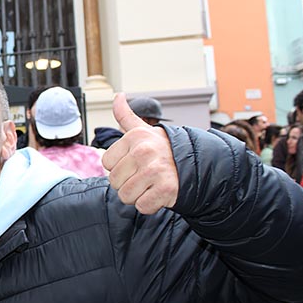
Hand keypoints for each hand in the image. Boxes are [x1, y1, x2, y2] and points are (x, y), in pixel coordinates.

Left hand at [101, 93, 178, 213]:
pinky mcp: (166, 189)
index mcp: (134, 137)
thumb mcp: (143, 130)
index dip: (119, 167)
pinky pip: (142, 207)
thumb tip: (118, 95)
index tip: (134, 163)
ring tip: (151, 184)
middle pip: (114, 182)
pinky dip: (150, 205)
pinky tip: (159, 193)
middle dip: (128, 182)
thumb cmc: (163, 149)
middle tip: (144, 175)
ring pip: (126, 196)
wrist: (196, 163)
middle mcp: (144, 152)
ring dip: (138, 195)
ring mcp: (155, 171)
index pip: (107, 164)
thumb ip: (125, 115)